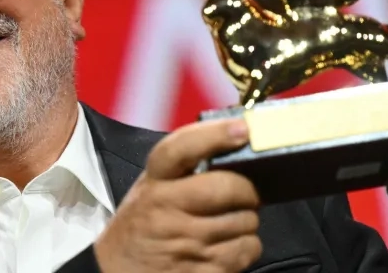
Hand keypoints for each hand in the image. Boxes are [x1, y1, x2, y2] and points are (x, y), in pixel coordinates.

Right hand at [94, 118, 262, 272]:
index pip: (181, 149)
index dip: (215, 135)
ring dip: (246, 223)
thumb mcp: (149, 191)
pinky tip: (228, 247)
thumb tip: (232, 144)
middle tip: (243, 195)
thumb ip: (181, 170)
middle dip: (247, 191)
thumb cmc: (140, 229)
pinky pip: (246, 251)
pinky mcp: (202, 271)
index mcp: (153, 183)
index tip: (242, 129)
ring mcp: (186, 244)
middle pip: (228, 188)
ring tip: (229, 224)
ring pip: (245, 222)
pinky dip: (246, 248)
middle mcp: (167, 210)